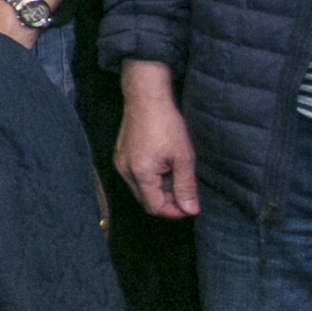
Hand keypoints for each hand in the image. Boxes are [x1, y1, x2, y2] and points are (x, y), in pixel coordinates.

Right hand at [114, 62, 199, 217]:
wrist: (146, 98)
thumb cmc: (166, 124)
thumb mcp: (183, 157)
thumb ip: (186, 187)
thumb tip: (191, 210)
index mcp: (140, 173)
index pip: (155, 207)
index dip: (174, 212)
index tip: (190, 207)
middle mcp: (125, 172)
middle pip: (145, 201)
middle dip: (167, 202)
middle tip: (186, 193)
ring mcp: (120, 163)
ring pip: (140, 189)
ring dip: (159, 190)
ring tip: (176, 176)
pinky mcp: (120, 156)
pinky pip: (135, 177)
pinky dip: (150, 179)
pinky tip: (164, 166)